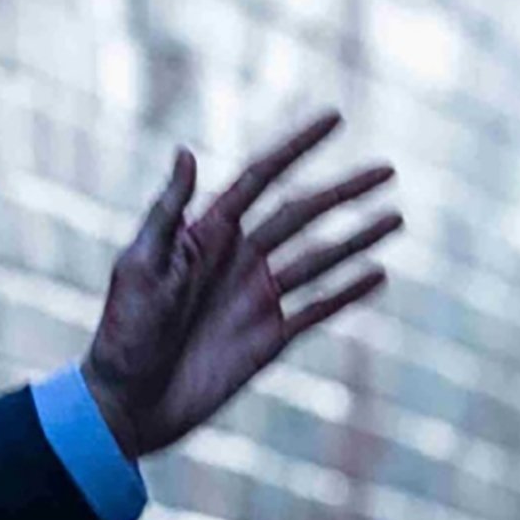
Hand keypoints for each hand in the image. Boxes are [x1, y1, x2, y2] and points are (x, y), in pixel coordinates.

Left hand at [81, 109, 399, 458]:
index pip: (261, 178)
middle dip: (344, 191)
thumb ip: (168, 212)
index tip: (335, 117)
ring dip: (358, 237)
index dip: (297, 146)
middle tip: (388, 170)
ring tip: (397, 218)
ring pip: (319, 258)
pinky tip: (379, 274)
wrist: (128, 402)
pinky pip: (317, 308)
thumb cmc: (123, 331)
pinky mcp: (270, 337)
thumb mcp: (139, 265)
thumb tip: (186, 151)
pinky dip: (348, 293)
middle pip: (302, 213)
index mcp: (207, 234)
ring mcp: (257, 297)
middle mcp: (238, 259)